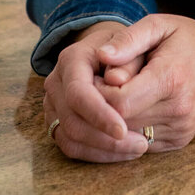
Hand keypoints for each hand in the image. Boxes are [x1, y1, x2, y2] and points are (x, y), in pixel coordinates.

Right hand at [42, 21, 148, 162]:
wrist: (107, 49)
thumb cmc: (125, 46)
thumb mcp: (133, 41)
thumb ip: (128, 56)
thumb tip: (118, 80)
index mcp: (71, 59)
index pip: (78, 93)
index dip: (99, 115)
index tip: (123, 129)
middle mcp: (56, 83)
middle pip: (72, 122)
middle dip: (105, 139)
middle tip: (141, 144)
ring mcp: (53, 104)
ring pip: (69, 139)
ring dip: (103, 150)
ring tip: (137, 148)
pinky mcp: (57, 122)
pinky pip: (71, 146)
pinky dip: (97, 153)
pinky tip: (122, 152)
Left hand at [94, 14, 194, 152]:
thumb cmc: (187, 38)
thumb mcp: (159, 24)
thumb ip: (129, 39)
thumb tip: (102, 56)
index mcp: (171, 77)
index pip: (120, 102)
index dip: (101, 93)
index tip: (98, 77)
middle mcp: (178, 108)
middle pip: (122, 121)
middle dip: (106, 106)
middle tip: (104, 84)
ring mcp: (181, 128)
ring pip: (130, 135)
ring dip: (118, 119)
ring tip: (120, 93)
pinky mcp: (181, 140)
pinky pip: (143, 142)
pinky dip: (133, 127)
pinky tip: (135, 106)